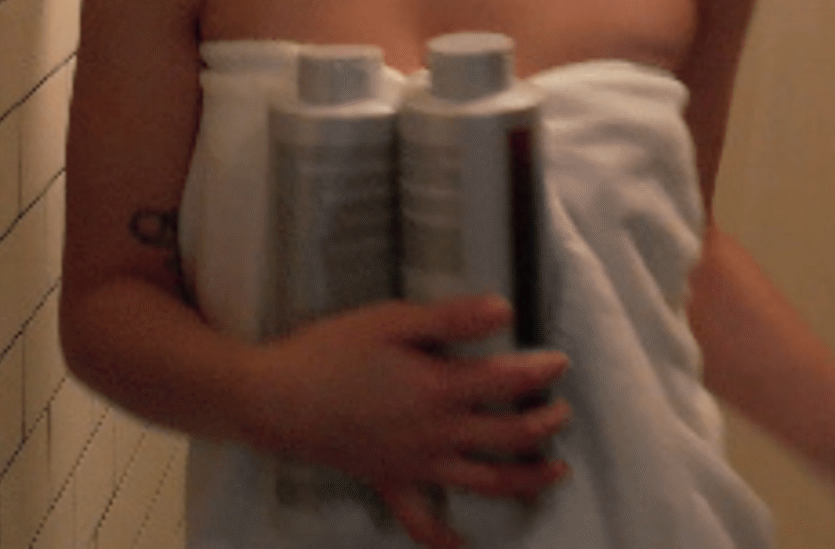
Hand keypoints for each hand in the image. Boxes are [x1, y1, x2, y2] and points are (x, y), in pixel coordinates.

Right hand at [244, 295, 570, 547]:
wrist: (273, 400)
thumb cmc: (332, 351)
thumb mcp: (394, 320)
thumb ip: (453, 318)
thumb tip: (505, 309)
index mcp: (439, 390)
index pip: (507, 384)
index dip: (540, 372)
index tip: (560, 362)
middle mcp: (434, 435)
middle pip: (505, 439)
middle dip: (541, 428)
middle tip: (561, 414)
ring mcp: (412, 466)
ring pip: (481, 483)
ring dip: (522, 481)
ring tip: (553, 474)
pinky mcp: (387, 483)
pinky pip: (420, 522)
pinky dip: (444, 539)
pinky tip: (463, 544)